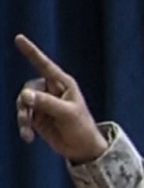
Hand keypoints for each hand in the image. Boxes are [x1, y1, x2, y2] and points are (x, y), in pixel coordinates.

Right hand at [14, 34, 107, 162]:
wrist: (82, 149)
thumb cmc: (82, 128)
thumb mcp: (67, 114)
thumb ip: (46, 103)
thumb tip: (24, 95)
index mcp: (63, 84)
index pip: (45, 65)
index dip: (31, 52)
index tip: (19, 38)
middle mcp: (51, 90)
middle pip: (28, 89)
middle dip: (26, 104)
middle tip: (28, 118)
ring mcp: (43, 103)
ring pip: (23, 103)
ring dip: (23, 117)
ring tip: (28, 132)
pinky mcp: (37, 116)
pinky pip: (24, 116)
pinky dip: (24, 126)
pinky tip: (28, 138)